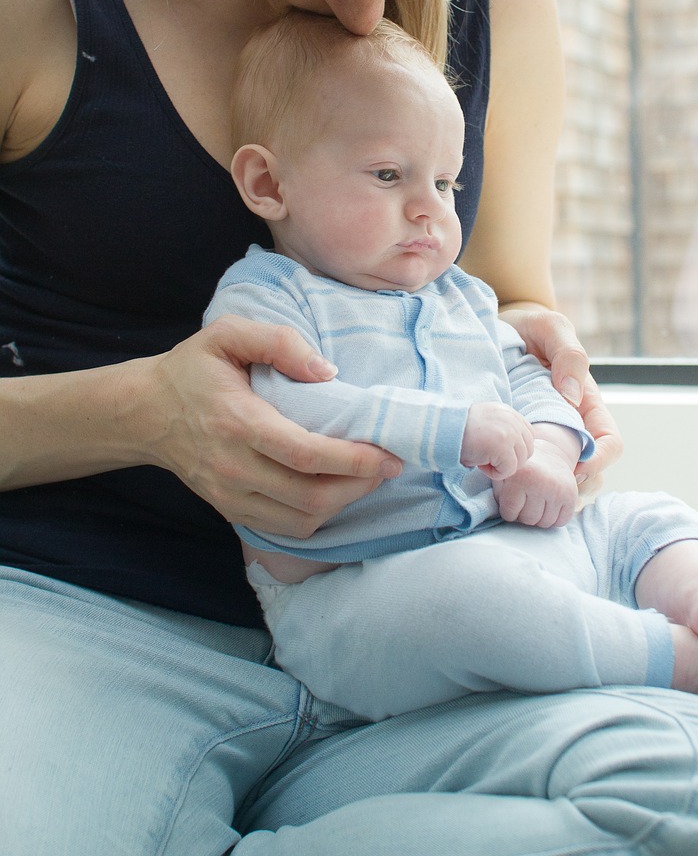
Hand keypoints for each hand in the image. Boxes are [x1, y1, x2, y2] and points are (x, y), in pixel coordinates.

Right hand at [138, 315, 401, 536]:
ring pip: (302, 519)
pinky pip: (285, 527)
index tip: (387, 454)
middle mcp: (234, 468)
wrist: (145, 413)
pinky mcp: (231, 510)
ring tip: (367, 476)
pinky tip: (334, 489)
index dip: (353, 460)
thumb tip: (327, 372)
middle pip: (310, 496)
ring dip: (344, 503)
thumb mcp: (228, 334)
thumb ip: (278, 342)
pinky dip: (318, 515)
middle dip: (360, 485)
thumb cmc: (192, 369)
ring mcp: (231, 495)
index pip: (304, 455)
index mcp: (237, 422)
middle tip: (388, 464)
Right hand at [461, 402, 533, 479]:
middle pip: (527, 451)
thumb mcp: (487, 423)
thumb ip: (504, 430)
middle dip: (509, 460)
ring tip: (482, 459)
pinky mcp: (502, 445)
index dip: (513, 450)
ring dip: (501, 467)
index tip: (493, 451)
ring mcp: (509, 431)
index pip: (528, 437)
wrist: (440, 429)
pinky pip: (509, 470)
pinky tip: (480, 464)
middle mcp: (512, 419)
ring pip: (519, 462)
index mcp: (508, 412)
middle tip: (487, 457)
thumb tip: (518, 452)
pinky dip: (494, 473)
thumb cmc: (459, 431)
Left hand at [492, 440, 578, 527]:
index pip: (510, 515)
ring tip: (535, 502)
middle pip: (528, 521)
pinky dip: (554, 517)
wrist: (548, 453)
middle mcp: (540, 482)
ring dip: (538, 517)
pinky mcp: (571, 494)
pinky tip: (548, 504)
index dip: (508, 510)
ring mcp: (558, 489)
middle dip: (524, 514)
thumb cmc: (520, 470)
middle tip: (524, 501)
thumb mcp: (503, 476)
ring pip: (545, 523)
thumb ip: (496, 494)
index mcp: (520, 477)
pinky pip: (561, 521)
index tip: (510, 499)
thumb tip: (484, 514)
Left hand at [502, 310, 622, 499]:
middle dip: (572, 485)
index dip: (599, 461)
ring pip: (562, 476)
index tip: (574, 469)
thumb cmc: (529, 326)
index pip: (609, 442)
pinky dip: (526, 480)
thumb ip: (568, 354)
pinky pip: (533, 470)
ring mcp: (547, 435)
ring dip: (550, 488)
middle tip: (540, 485)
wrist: (497, 328)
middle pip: (589, 470)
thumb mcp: (550, 327)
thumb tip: (572, 396)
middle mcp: (571, 423)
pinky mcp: (523, 440)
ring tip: (522, 486)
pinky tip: (505, 478)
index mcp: (586, 401)